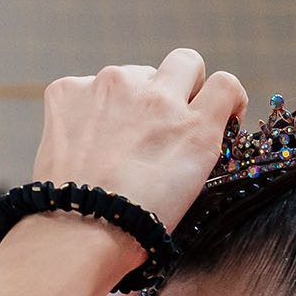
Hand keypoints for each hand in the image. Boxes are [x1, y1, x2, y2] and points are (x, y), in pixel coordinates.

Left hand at [32, 50, 245, 233]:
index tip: (216, 111)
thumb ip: (199, 143)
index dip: (224, 98)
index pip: (226, 83)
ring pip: (132, 76)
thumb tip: (198, 124)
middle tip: (163, 120)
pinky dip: (88, 111)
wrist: (76, 233)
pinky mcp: (69, 91)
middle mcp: (157, 96)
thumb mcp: (190, 187)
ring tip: (113, 145)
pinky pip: (88, 89)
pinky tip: (84, 144)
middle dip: (181, 85)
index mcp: (194, 126)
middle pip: (185, 62)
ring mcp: (110, 87)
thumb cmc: (134, 225)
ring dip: (130, 100)